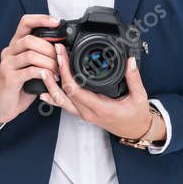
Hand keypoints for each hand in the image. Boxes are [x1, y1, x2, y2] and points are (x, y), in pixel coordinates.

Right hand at [0, 14, 59, 129]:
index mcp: (15, 46)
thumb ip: (41, 56)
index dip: (41, 19)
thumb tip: (62, 49)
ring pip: (30, 55)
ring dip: (49, 62)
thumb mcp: (32, 67)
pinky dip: (43, 73)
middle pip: (29, 39)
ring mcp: (7, 64)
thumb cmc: (20, 86)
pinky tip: (50, 77)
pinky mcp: (9, 78)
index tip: (56, 22)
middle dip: (49, 48)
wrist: (3, 106)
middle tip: (59, 59)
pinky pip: (29, 71)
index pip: (25, 22)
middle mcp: (9, 52)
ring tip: (57, 71)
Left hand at [37, 43, 165, 141]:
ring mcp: (84, 114)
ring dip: (50, 85)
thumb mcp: (139, 97)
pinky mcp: (83, 113)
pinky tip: (44, 91)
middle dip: (57, 71)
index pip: (75, 89)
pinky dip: (53, 97)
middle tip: (55, 53)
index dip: (65, 72)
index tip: (63, 55)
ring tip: (43, 70)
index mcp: (100, 107)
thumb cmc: (136, 116)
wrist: (134, 130)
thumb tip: (130, 61)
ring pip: (61, 101)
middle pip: (64, 92)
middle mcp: (88, 112)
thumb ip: (134, 78)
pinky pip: (65, 105)